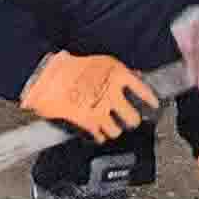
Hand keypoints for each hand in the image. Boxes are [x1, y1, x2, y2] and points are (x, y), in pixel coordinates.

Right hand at [20, 52, 157, 141]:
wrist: (45, 74)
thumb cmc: (68, 65)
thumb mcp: (100, 62)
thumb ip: (118, 74)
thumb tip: (135, 78)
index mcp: (117, 74)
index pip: (144, 91)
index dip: (151, 102)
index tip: (154, 107)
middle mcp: (112, 93)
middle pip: (134, 119)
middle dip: (132, 120)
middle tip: (129, 120)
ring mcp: (100, 109)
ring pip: (118, 131)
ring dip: (114, 130)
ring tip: (110, 127)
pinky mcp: (86, 121)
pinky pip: (100, 136)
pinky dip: (100, 136)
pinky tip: (98, 133)